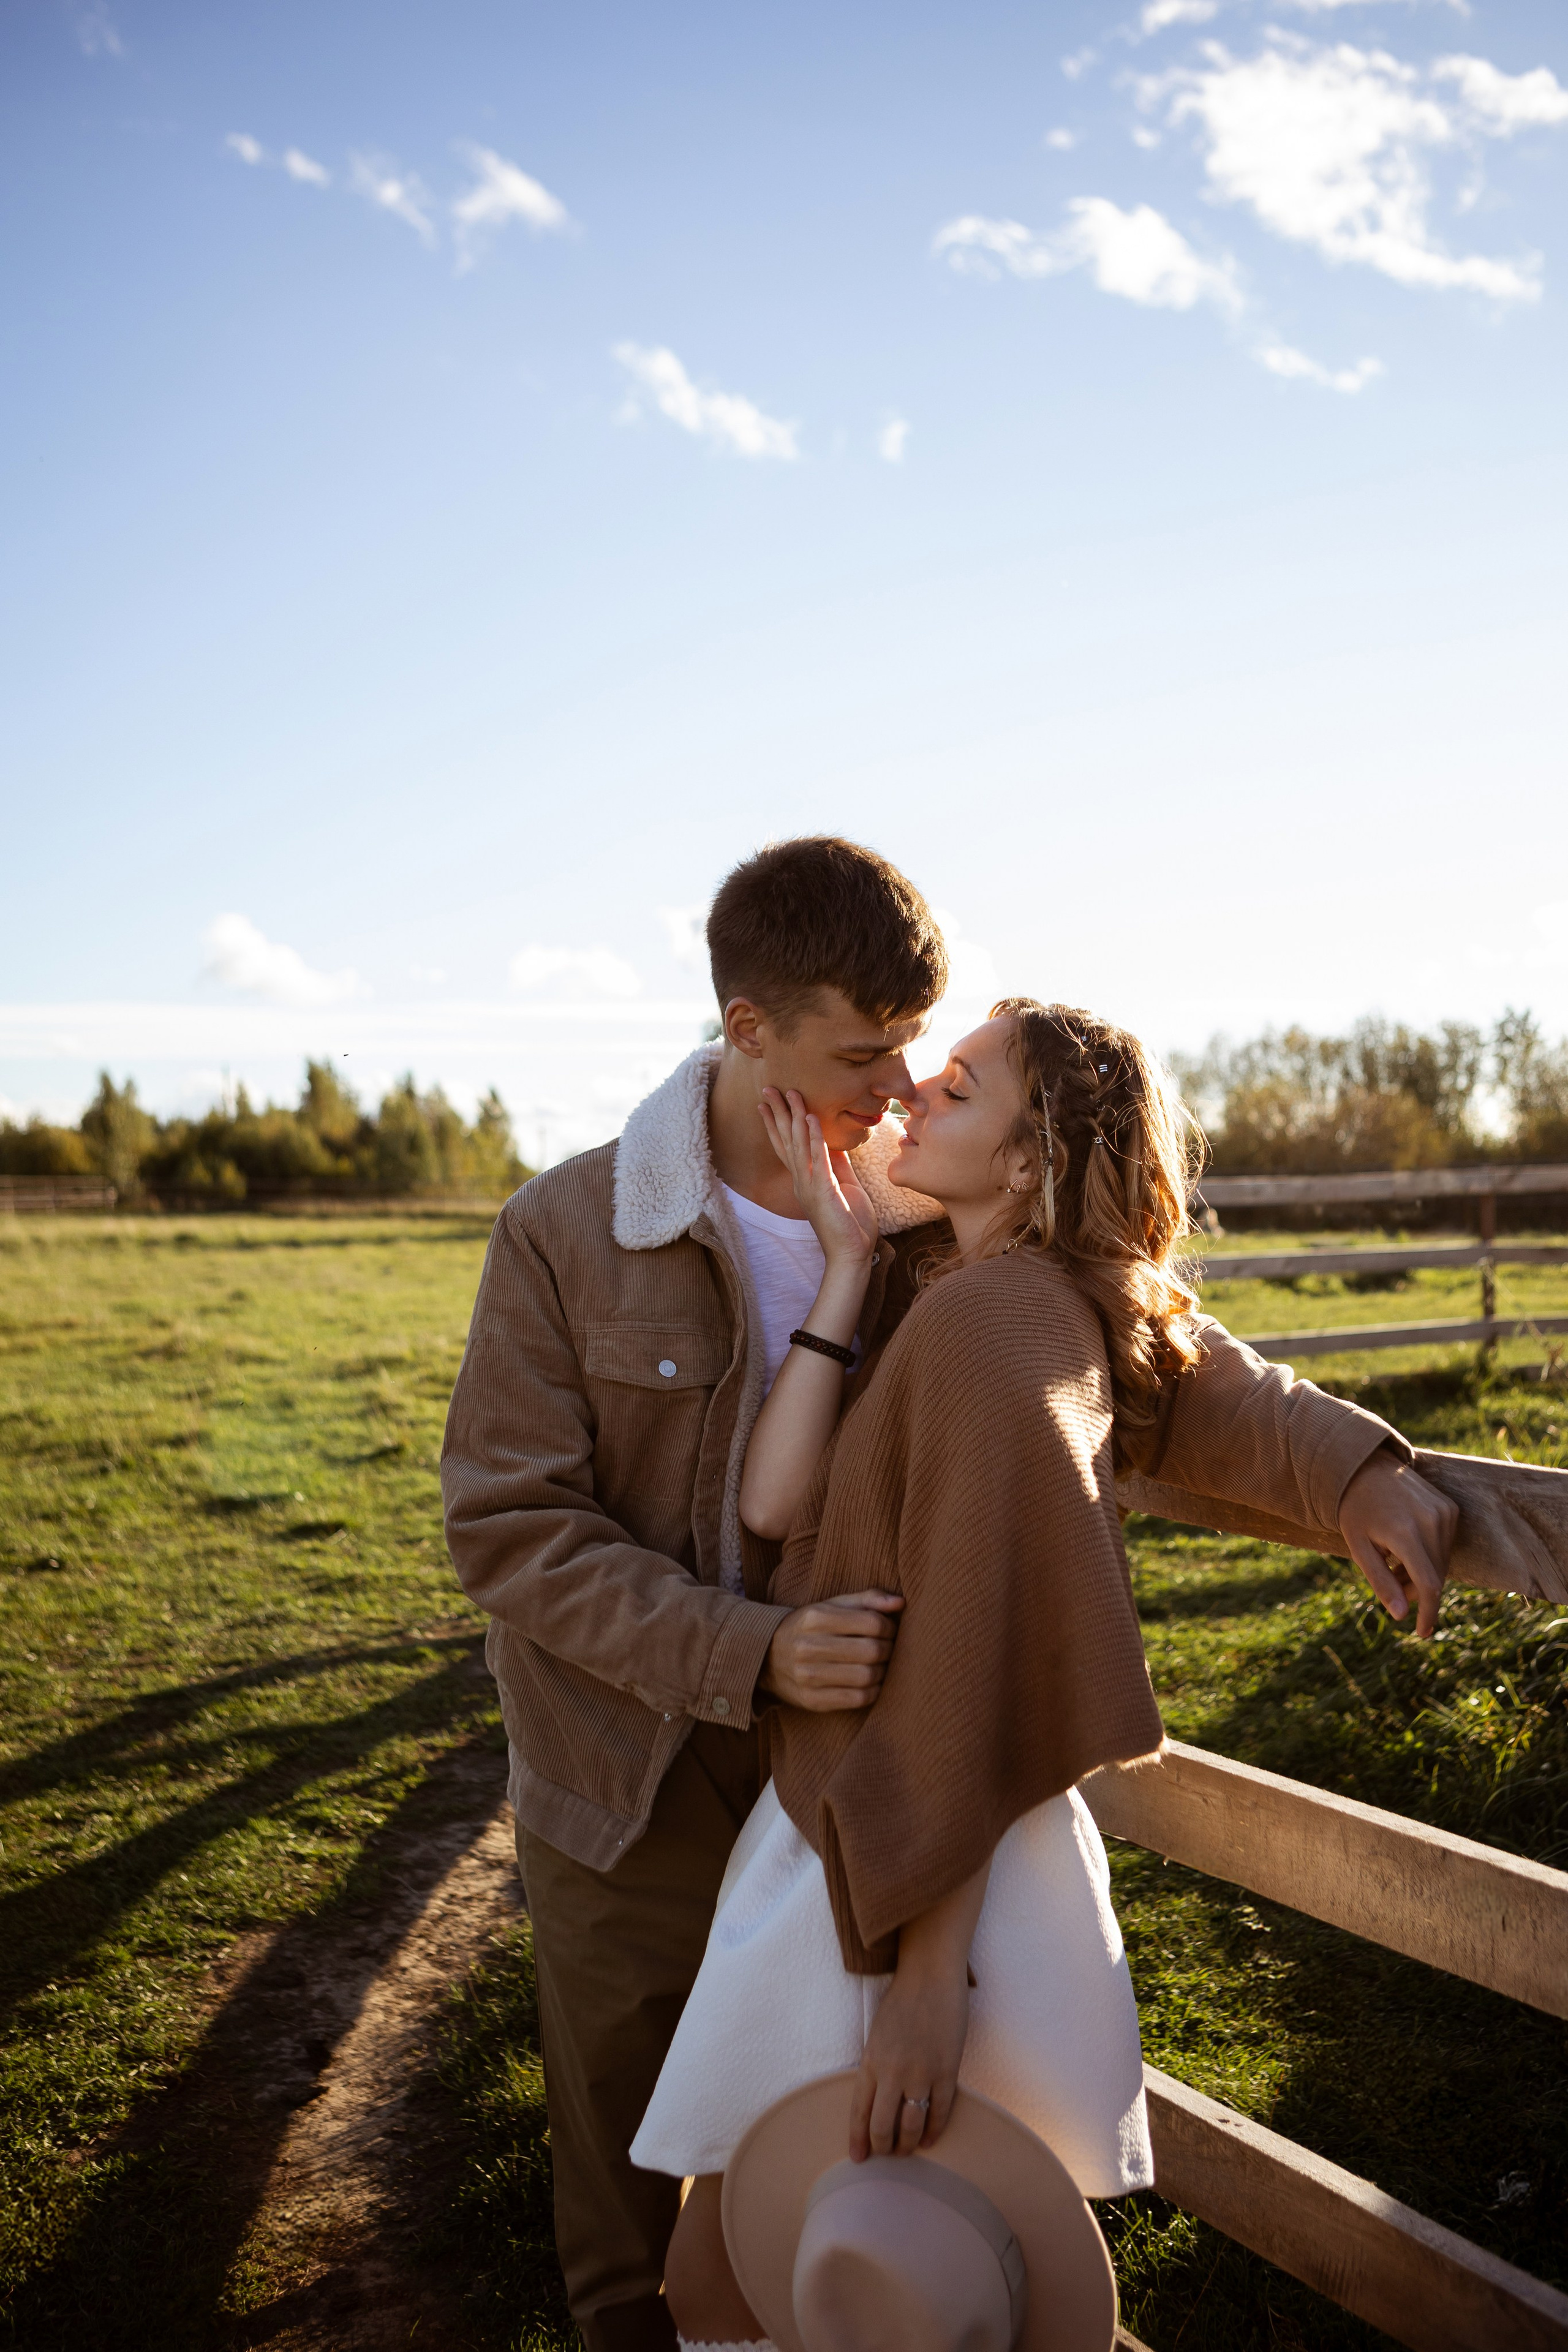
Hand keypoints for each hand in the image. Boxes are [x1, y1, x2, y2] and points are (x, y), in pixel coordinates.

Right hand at [758, 1089, 878, 1267]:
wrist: (852, 1254)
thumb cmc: (850, 1223)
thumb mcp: (844, 1186)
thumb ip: (836, 1165)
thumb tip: (833, 1144)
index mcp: (806, 1180)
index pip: (786, 1146)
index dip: (776, 1124)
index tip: (767, 1103)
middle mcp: (802, 1180)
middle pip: (786, 1140)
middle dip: (777, 1113)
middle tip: (768, 1088)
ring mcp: (810, 1186)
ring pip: (799, 1145)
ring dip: (795, 1117)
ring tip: (791, 1093)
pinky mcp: (824, 1191)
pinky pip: (818, 1159)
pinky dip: (814, 1137)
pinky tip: (811, 1118)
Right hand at [758, 1590, 902, 1710]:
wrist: (766, 1657)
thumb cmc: (808, 1628)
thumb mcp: (830, 1606)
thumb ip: (866, 1600)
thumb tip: (900, 1603)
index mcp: (815, 1618)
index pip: (871, 1622)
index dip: (889, 1627)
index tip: (889, 1630)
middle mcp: (808, 1647)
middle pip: (871, 1650)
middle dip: (888, 1650)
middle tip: (887, 1649)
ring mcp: (808, 1676)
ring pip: (866, 1676)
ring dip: (882, 1672)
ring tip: (879, 1665)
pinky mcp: (812, 1700)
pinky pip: (857, 1699)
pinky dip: (872, 1691)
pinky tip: (870, 1683)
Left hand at [850, 1959, 968, 2159]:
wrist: (930, 1976)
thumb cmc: (902, 2001)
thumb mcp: (876, 2034)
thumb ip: (875, 2066)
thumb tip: (877, 2099)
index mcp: (870, 2061)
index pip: (859, 2112)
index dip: (858, 2140)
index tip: (858, 2158)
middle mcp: (892, 2072)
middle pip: (882, 2126)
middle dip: (883, 2148)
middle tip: (887, 2156)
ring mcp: (920, 2074)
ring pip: (911, 2126)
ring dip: (908, 2145)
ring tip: (908, 2151)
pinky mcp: (946, 2071)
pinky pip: (940, 2112)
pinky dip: (934, 2131)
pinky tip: (929, 2139)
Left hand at [1339, 1448, 1455, 1639]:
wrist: (1367, 1466)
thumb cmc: (1356, 1509)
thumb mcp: (1359, 1547)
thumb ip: (1381, 1581)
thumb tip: (1401, 1615)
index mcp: (1406, 1533)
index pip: (1428, 1584)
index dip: (1428, 1613)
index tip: (1422, 1633)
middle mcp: (1432, 1521)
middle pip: (1436, 1576)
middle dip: (1417, 1592)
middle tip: (1393, 1587)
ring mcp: (1445, 1512)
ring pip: (1442, 1562)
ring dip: (1422, 1574)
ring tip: (1394, 1565)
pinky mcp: (1450, 1508)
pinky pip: (1445, 1545)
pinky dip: (1429, 1556)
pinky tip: (1405, 1550)